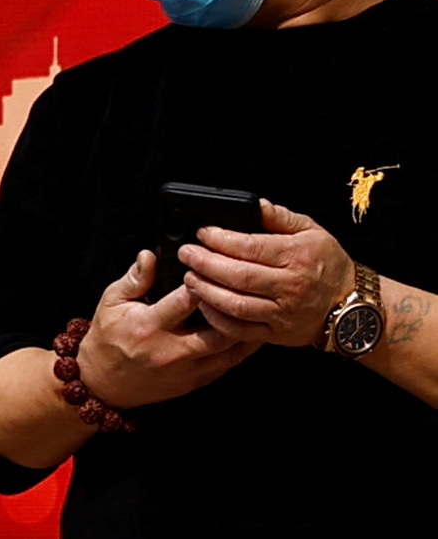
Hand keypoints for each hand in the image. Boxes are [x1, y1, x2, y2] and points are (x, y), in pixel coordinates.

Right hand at [79, 249, 255, 409]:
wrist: (103, 383)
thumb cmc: (108, 339)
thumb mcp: (112, 301)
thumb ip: (135, 278)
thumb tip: (150, 255)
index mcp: (148, 326)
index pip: (187, 300)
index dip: (206, 282)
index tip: (215, 268)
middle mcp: (170, 350)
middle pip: (219, 329)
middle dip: (236, 308)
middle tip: (247, 290)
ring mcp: (186, 370)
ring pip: (231, 349)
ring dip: (247, 328)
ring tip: (256, 309)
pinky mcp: (195, 381)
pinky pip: (229, 364)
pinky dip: (242, 346)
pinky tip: (249, 330)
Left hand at [180, 201, 354, 347]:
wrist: (351, 304)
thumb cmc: (328, 264)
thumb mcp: (312, 232)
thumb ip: (280, 217)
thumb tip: (254, 204)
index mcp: (298, 256)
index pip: (251, 247)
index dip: (221, 239)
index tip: (202, 233)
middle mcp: (291, 286)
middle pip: (238, 276)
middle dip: (205, 263)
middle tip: (186, 253)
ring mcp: (283, 313)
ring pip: (236, 305)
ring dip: (206, 291)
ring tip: (188, 278)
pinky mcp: (276, 334)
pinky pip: (239, 330)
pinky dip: (217, 318)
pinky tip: (203, 304)